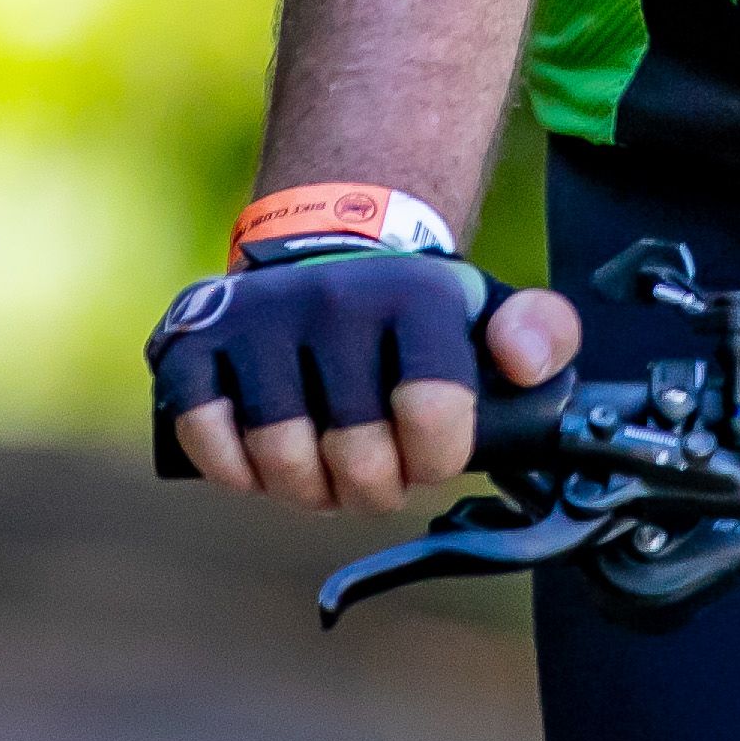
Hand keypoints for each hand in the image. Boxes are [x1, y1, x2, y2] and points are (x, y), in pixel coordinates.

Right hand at [149, 257, 584, 512]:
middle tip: (374, 474)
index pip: (433, 414)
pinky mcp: (195, 337)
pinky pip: (205, 435)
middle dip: (371, 489)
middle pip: (354, 455)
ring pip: (279, 457)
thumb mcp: (496, 312)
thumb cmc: (417, 314)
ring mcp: (259, 315)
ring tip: (323, 469)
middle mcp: (335, 296)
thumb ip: (544, 337)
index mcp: (417, 294)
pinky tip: (262, 456)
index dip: (434, 460)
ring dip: (305, 488)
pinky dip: (234, 468)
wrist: (332, 251)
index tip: (429, 453)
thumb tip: (521, 364)